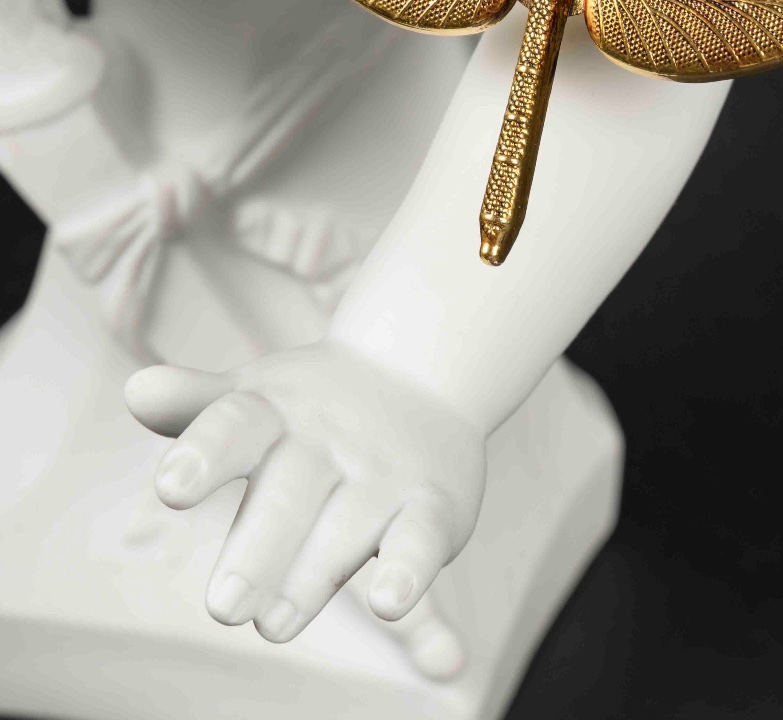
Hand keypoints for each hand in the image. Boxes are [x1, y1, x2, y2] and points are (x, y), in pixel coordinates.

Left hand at [125, 339, 486, 643]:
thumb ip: (195, 404)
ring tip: (273, 625)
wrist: (420, 372)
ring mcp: (382, 473)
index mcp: (274, 412)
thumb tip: (136, 391)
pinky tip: (387, 602)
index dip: (204, 455)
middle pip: (288, 492)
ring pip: (345, 527)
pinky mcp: (431, 506)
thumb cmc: (312, 406)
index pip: (235, 426)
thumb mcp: (253, 396)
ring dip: (311, 577)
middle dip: (256, 550)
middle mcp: (327, 439)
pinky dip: (406, 571)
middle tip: (224, 608)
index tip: (171, 489)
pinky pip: (420, 538)